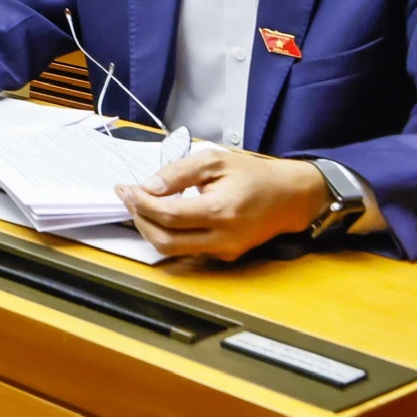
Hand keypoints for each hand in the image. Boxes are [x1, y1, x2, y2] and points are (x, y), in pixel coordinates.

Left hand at [115, 148, 326, 260]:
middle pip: (164, 241)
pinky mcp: (226, 256)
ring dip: (150, 228)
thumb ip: (179, 172)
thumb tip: (149, 187)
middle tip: (128, 196)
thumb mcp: (215, 160)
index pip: (168, 216)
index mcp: (220, 211)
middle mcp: (222, 239)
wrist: (290, 197)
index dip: (140, 203)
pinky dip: (168, 234)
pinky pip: (188, 250)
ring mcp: (224, 252)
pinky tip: (161, 214)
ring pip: (173, 250)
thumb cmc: (253, 174)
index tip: (126, 187)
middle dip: (139, 219)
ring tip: (139, 204)